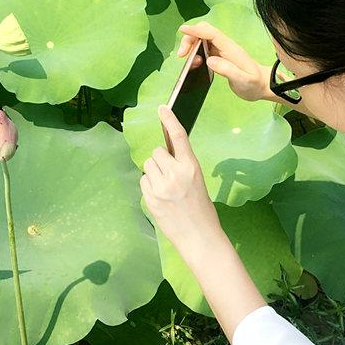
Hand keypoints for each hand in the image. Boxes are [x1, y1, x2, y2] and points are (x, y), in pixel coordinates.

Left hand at [140, 104, 223, 255]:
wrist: (199, 237)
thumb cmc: (201, 208)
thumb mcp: (197, 181)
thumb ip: (181, 165)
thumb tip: (163, 151)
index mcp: (191, 167)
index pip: (178, 137)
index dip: (169, 120)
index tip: (162, 108)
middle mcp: (175, 174)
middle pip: (156, 152)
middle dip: (160, 160)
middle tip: (170, 175)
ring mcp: (161, 187)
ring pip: (148, 166)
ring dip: (154, 172)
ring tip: (166, 188)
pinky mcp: (150, 199)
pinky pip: (143, 181)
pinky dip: (149, 186)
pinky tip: (161, 198)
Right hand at [177, 21, 271, 101]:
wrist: (262, 86)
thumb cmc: (254, 84)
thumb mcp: (244, 80)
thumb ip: (228, 70)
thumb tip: (209, 60)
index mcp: (230, 49)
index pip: (212, 33)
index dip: (196, 30)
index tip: (182, 29)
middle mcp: (225, 46)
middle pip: (203, 32)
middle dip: (189, 39)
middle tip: (182, 55)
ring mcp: (221, 51)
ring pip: (201, 40)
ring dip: (191, 47)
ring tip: (189, 63)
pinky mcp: (219, 57)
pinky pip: (203, 49)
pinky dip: (194, 54)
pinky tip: (194, 64)